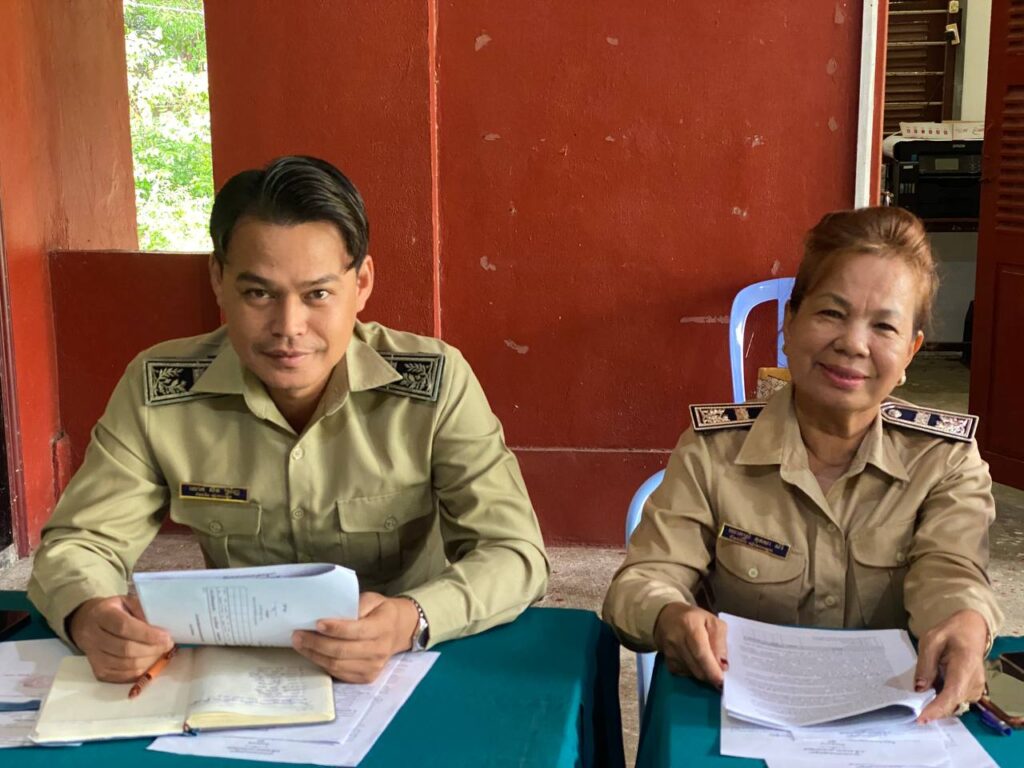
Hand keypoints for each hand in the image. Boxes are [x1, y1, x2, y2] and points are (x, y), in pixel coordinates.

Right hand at [68, 595, 173, 681]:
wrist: (86, 623)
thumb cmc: (114, 611)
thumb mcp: (127, 601)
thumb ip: (142, 611)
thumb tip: (160, 628)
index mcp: (101, 615)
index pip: (124, 627)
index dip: (147, 634)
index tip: (166, 636)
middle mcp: (93, 636)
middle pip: (125, 649)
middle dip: (152, 649)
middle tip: (168, 645)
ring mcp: (94, 656)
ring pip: (125, 665)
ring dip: (148, 661)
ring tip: (161, 652)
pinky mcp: (98, 671)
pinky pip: (122, 676)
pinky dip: (139, 671)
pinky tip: (150, 661)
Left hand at [291, 592, 419, 682]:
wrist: (397, 630)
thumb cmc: (380, 612)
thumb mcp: (373, 599)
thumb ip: (356, 604)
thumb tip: (330, 612)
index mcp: (382, 627)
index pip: (356, 631)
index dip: (335, 629)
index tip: (317, 623)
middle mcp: (379, 650)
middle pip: (342, 651)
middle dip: (316, 643)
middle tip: (298, 634)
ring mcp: (373, 667)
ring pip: (337, 665)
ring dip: (314, 655)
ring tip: (299, 643)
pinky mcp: (366, 677)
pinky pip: (339, 673)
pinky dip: (322, 663)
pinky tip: (312, 653)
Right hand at [654, 602, 728, 687]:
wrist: (666, 618)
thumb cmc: (694, 618)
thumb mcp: (713, 621)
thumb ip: (720, 641)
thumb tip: (723, 665)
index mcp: (690, 626)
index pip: (701, 653)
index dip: (712, 670)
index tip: (721, 679)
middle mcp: (677, 641)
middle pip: (698, 668)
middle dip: (711, 674)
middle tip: (720, 671)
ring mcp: (671, 654)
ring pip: (694, 674)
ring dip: (704, 672)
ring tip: (706, 660)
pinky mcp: (668, 663)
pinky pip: (687, 675)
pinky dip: (695, 671)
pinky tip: (694, 660)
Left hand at [914, 609, 988, 722]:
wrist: (971, 631)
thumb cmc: (950, 633)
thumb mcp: (931, 640)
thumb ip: (925, 664)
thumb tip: (919, 688)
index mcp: (965, 667)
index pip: (952, 694)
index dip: (936, 709)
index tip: (920, 718)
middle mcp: (974, 683)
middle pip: (952, 705)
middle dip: (931, 709)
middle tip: (910, 707)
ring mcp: (975, 689)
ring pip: (952, 706)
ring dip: (935, 704)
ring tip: (919, 695)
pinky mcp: (972, 692)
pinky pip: (954, 701)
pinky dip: (941, 700)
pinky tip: (929, 691)